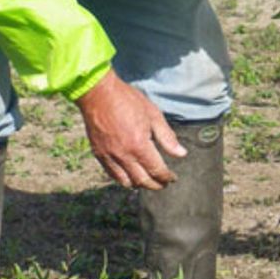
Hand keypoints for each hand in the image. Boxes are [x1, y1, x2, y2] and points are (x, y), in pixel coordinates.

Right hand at [74, 72, 185, 190]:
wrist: (98, 93)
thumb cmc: (127, 100)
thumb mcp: (153, 115)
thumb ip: (167, 137)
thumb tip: (181, 154)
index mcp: (139, 145)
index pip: (157, 170)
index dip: (166, 177)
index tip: (172, 178)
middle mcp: (124, 155)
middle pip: (142, 181)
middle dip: (155, 185)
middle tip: (163, 183)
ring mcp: (109, 156)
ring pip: (126, 182)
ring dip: (139, 184)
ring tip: (147, 180)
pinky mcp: (99, 154)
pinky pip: (112, 174)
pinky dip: (123, 179)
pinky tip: (130, 174)